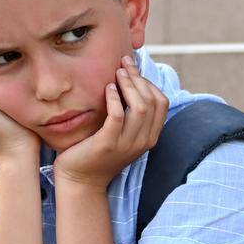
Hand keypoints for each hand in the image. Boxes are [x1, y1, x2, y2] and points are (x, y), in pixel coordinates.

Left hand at [53, 52, 167, 189]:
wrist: (81, 179)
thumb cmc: (98, 150)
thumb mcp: (122, 132)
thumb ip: (130, 112)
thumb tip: (130, 77)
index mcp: (150, 137)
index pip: (162, 103)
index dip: (149, 82)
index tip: (133, 69)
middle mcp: (143, 141)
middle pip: (151, 101)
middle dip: (138, 78)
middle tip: (123, 64)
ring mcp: (127, 144)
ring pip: (140, 107)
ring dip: (129, 85)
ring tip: (116, 73)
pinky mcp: (107, 144)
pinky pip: (118, 116)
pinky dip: (115, 98)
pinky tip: (107, 88)